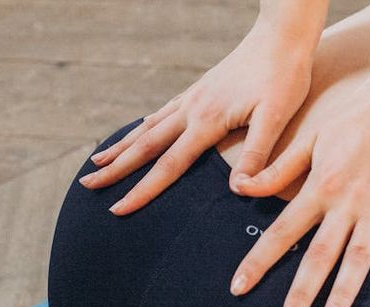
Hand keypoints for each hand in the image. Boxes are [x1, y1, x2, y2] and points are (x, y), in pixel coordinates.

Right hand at [77, 20, 312, 214]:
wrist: (282, 34)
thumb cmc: (284, 76)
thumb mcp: (276, 117)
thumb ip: (255, 155)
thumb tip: (237, 191)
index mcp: (207, 121)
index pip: (169, 165)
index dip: (143, 190)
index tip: (118, 209)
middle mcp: (192, 109)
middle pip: (146, 145)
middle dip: (116, 169)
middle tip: (86, 187)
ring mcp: (193, 98)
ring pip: (148, 127)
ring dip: (122, 147)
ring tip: (97, 162)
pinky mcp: (201, 89)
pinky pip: (163, 112)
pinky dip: (144, 125)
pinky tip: (140, 130)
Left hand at [228, 82, 369, 306]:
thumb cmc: (355, 117)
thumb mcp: (311, 139)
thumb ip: (277, 169)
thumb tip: (240, 187)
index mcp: (318, 186)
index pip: (281, 231)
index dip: (258, 261)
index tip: (239, 287)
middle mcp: (346, 202)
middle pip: (319, 254)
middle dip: (301, 291)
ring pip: (359, 257)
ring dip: (344, 290)